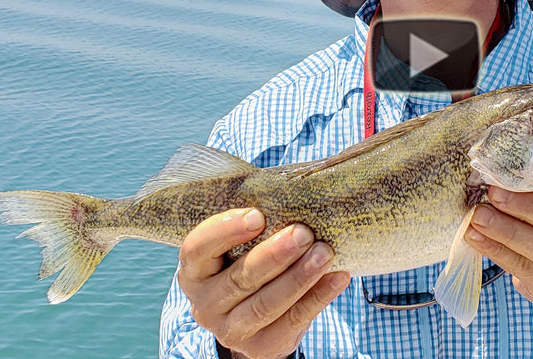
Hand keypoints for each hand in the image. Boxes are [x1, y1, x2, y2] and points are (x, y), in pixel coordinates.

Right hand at [176, 208, 351, 358]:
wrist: (255, 321)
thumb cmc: (248, 265)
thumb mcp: (238, 249)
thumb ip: (253, 225)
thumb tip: (294, 189)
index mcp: (195, 272)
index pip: (197, 249)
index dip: (224, 231)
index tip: (257, 215)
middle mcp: (206, 304)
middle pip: (239, 278)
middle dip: (274, 254)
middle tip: (303, 232)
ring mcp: (231, 329)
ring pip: (266, 304)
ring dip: (300, 276)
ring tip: (326, 253)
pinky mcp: (261, 347)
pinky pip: (293, 320)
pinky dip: (319, 297)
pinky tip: (338, 277)